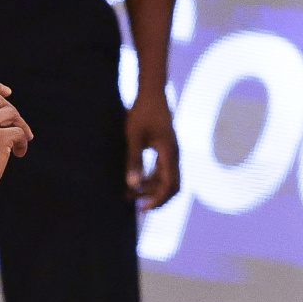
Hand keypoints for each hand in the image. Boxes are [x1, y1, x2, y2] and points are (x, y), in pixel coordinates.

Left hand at [126, 87, 179, 209]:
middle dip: (156, 198)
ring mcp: (171, 151)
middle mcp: (174, 154)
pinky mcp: (166, 148)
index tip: (143, 208)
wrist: (152, 93)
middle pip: (172, 185)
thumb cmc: (142, 113)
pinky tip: (136, 180)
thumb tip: (132, 185)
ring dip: (150, 189)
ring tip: (128, 194)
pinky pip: (162, 170)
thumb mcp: (134, 137)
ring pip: (166, 178)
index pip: (170, 185)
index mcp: (169, 153)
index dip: (158, 200)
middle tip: (137, 206)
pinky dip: (151, 179)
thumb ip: (134, 160)